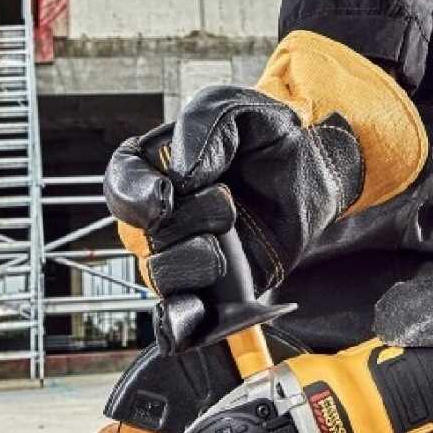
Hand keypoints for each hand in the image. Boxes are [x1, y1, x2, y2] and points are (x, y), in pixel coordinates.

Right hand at [105, 31, 426, 351]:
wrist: (312, 173)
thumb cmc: (267, 138)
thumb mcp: (238, 107)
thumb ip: (204, 126)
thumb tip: (180, 176)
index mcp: (153, 167)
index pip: (120, 184)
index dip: (135, 195)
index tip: (166, 196)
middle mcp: (159, 216)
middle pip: (145, 234)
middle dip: (191, 220)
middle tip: (229, 204)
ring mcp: (182, 255)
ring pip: (162, 276)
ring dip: (200, 259)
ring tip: (233, 239)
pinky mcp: (210, 290)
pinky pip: (180, 321)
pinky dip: (183, 324)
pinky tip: (198, 317)